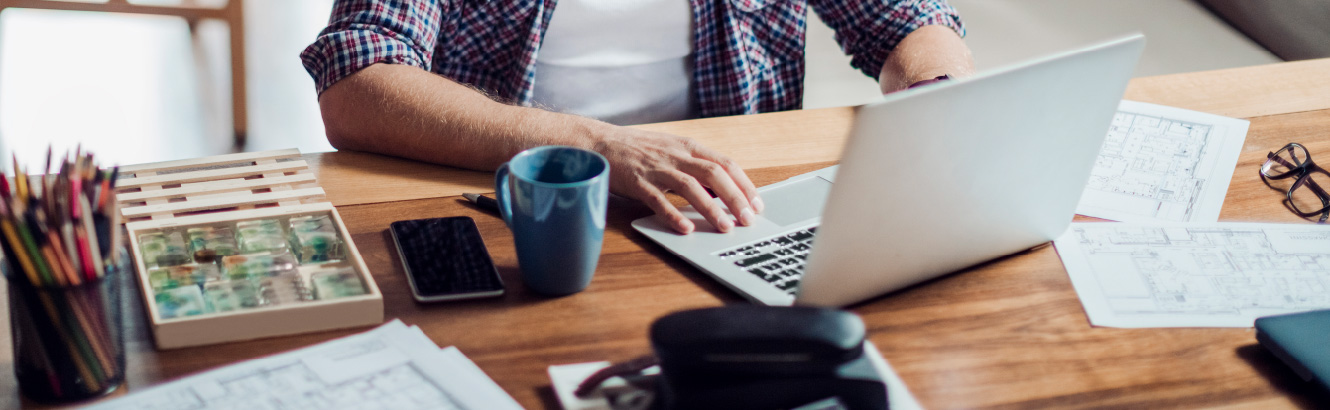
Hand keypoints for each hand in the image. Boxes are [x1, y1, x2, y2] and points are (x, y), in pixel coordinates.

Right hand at [593, 127, 763, 233]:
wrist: (601, 142)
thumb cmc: (639, 149)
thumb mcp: (673, 150)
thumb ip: (696, 166)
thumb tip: (722, 191)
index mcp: (689, 147)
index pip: (725, 164)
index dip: (744, 184)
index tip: (757, 204)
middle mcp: (676, 156)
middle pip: (714, 174)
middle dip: (735, 198)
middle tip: (748, 219)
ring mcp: (657, 169)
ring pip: (691, 187)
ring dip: (711, 208)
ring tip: (725, 227)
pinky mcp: (638, 182)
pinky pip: (659, 200)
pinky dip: (674, 215)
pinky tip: (686, 228)